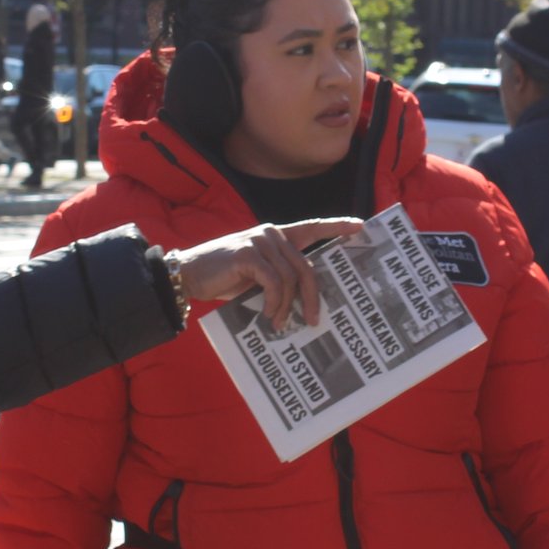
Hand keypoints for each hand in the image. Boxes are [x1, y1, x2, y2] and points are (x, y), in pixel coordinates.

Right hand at [172, 219, 364, 332]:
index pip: (312, 227)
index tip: (360, 226)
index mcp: (276, 237)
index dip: (336, 226)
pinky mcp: (249, 253)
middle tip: (314, 320)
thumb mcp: (256, 278)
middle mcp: (272, 234)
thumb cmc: (223, 279)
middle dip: (312, 297)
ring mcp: (260, 241)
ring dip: (287, 306)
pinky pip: (274, 282)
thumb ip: (279, 279)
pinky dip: (273, 302)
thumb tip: (304, 302)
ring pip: (290, 278)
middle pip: (306, 267)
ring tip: (279, 323)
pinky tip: (267, 314)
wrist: (188, 275)